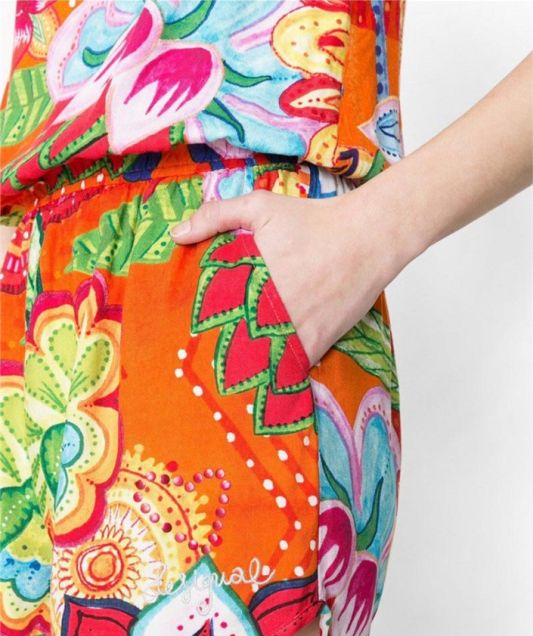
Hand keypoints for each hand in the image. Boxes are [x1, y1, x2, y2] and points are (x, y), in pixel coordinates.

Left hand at [169, 186, 399, 366]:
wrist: (367, 237)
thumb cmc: (314, 220)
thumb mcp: (260, 206)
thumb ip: (216, 216)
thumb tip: (177, 234)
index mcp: (249, 281)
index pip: (212, 314)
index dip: (200, 329)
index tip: (189, 340)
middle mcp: (269, 310)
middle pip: (233, 343)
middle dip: (219, 355)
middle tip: (205, 368)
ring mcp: (294, 329)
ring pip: (261, 361)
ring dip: (247, 369)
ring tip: (229, 383)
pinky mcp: (317, 342)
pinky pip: (291, 368)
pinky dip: (279, 374)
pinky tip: (265, 383)